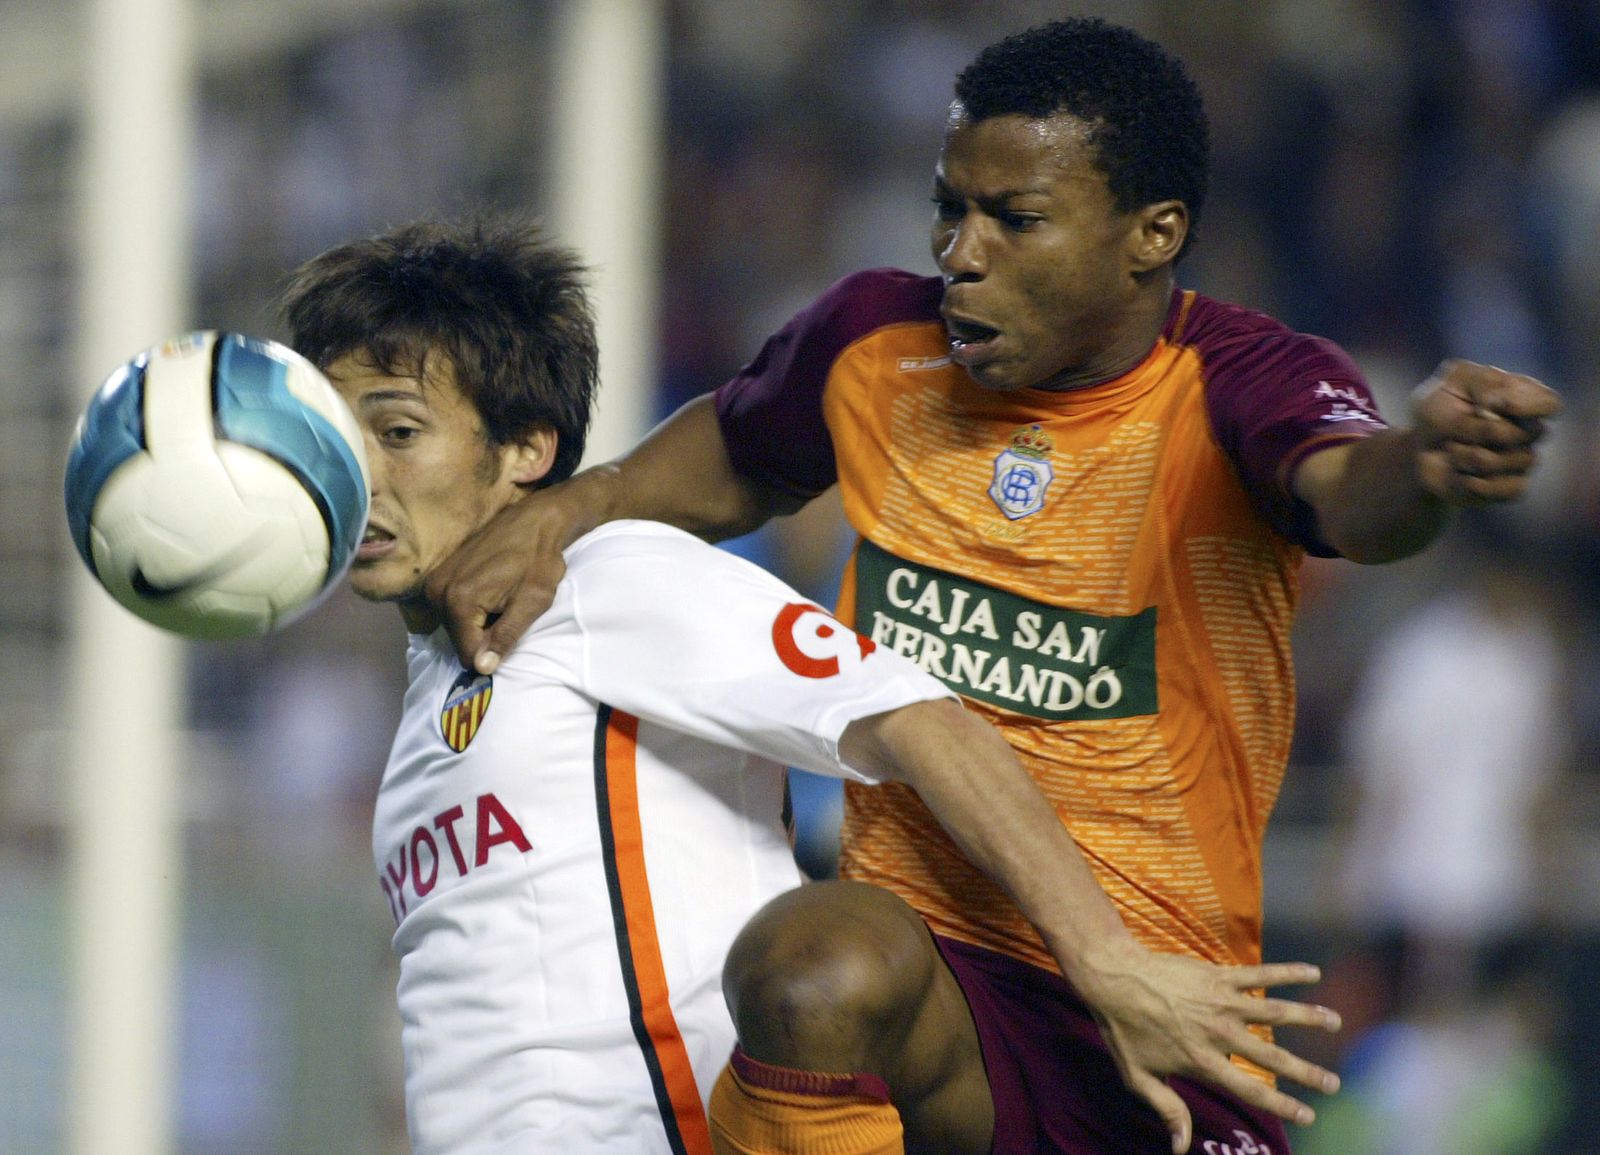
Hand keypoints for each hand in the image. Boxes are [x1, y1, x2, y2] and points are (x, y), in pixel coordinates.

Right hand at [425, 471, 608, 672]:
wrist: (535, 520)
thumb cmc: (539, 560)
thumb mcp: (532, 602)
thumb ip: (505, 636)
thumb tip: (482, 668)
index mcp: (459, 601)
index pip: (468, 654)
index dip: (491, 655)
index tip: (511, 638)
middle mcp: (437, 592)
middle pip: (458, 641)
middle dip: (483, 637)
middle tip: (508, 614)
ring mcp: (434, 582)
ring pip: (454, 627)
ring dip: (477, 624)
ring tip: (501, 602)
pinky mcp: (437, 575)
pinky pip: (450, 609)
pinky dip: (470, 610)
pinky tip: (491, 594)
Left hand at [1074, 948, 1340, 1153]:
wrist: (1113, 977)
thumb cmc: (1122, 1029)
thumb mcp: (1137, 1077)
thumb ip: (1165, 1110)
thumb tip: (1179, 1148)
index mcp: (1203, 1062)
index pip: (1251, 1089)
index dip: (1283, 1103)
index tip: (1309, 1114)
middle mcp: (1219, 1033)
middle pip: (1272, 1055)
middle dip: (1306, 1072)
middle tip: (1334, 1083)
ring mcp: (1221, 1002)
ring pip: (1275, 1011)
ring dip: (1308, 1016)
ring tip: (1336, 1021)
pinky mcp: (1218, 975)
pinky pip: (1260, 973)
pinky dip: (1287, 972)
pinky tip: (1312, 971)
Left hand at [1411, 360, 1560, 504]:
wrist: (1416, 450)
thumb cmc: (1438, 409)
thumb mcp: (1452, 384)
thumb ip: (1483, 387)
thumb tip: (1498, 404)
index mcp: (1521, 398)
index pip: (1549, 403)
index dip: (1530, 406)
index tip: (1494, 405)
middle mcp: (1528, 430)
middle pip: (1531, 433)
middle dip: (1483, 431)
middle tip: (1453, 428)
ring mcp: (1521, 460)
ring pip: (1513, 461)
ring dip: (1468, 455)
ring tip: (1450, 448)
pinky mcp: (1510, 487)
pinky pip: (1507, 490)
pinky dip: (1472, 482)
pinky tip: (1456, 473)